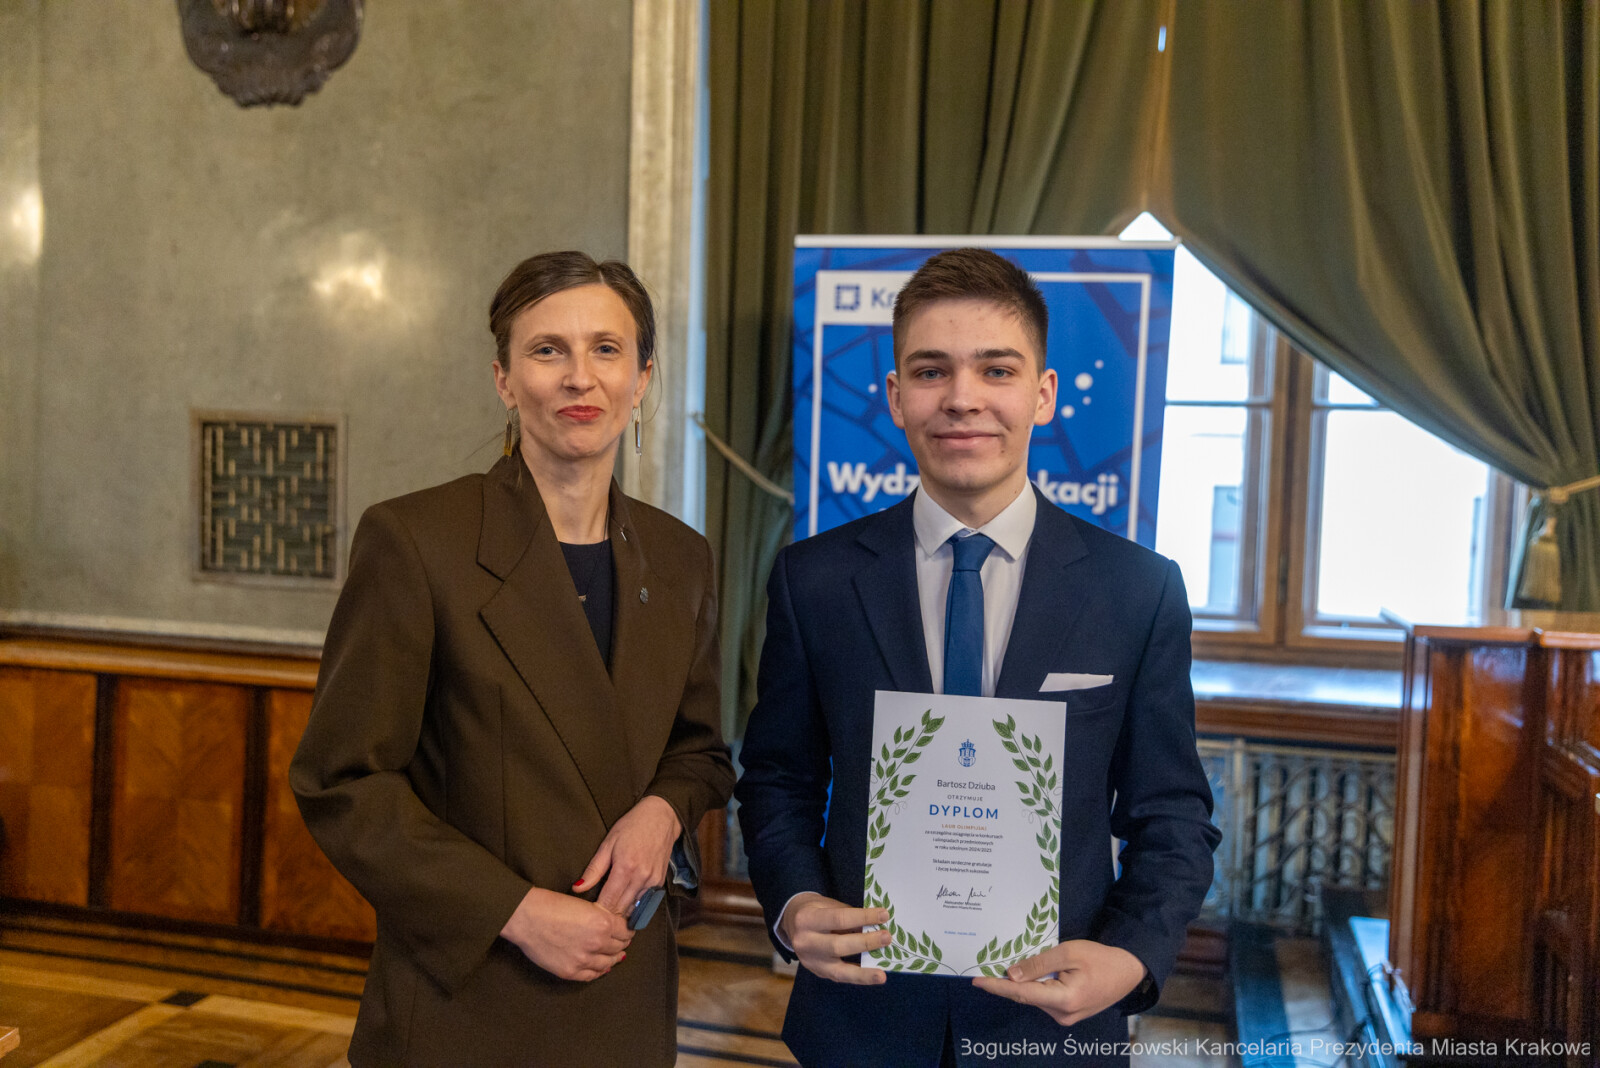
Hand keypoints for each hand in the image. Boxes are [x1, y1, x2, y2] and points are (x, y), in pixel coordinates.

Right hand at [499, 887, 632, 980]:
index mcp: (603, 923)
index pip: (625, 931)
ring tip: (615, 956)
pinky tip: (602, 968)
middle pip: (619, 947)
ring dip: (613, 959)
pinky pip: (592, 975)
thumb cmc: (551, 905)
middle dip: (622, 944)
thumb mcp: (584, 905)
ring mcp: (584, 960)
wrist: (526, 918)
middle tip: (622, 942)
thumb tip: (614, 927)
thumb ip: (602, 917)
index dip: (627, 930)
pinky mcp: (570, 971)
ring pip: (608, 963)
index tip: (627, 930)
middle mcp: (597, 943)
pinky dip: (599, 971)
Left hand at [574, 795, 681, 915]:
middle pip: (621, 909)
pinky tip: (624, 903)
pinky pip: (644, 902)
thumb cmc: (632, 826)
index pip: (608, 901)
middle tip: (594, 917)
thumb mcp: (608, 843)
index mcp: (626, 867)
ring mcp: (653, 881)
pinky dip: (633, 905)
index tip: (586, 914)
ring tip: (608, 913)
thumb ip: (594, 869)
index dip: (597, 911)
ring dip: (620, 912)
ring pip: (633, 908)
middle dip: (607, 915)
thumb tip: (577, 888)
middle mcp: (641, 877)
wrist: (661, 817)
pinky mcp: (660, 882)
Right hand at [779, 893, 891, 984]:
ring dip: (863, 973)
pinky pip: (840, 977)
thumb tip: (876, 926)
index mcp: (807, 919)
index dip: (863, 917)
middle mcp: (805, 942)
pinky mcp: (818, 972)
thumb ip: (848, 916)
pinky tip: (873, 977)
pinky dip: (858, 977)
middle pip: (838, 945)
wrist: (792, 923)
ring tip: (881, 975)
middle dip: (865, 943)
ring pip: (839, 971)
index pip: (839, 919)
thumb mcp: (828, 905)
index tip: (884, 915)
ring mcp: (810, 961)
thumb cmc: (816, 910)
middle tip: (886, 938)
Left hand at [971, 940, 1146, 1025]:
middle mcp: (1062, 1015)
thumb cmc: (1100, 958)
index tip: (975, 981)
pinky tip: (1031, 974)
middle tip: (987, 966)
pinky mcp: (1068, 1014)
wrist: (1128, 971)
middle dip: (1007, 983)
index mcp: (1064, 1000)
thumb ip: (1039, 964)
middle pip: (1026, 996)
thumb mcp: (1069, 952)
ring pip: (1035, 998)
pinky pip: (1044, 999)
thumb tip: (1011, 975)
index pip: (1021, 993)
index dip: (997, 986)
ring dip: (1023, 983)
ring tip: (1012, 965)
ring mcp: (1066, 1017)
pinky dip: (1035, 987)